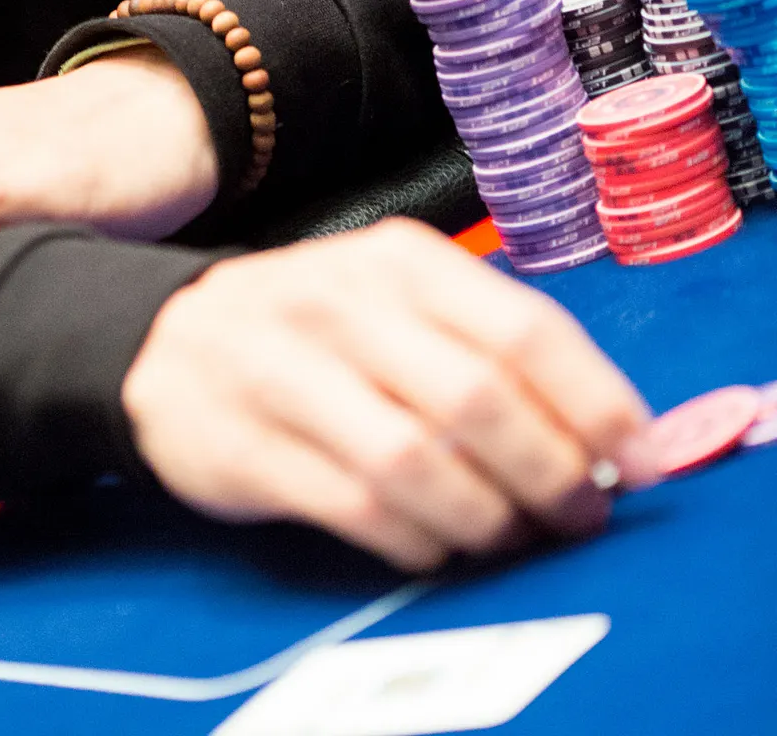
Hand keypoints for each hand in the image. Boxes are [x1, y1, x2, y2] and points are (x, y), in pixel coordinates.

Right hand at [122, 220, 651, 572]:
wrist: (163, 339)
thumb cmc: (311, 327)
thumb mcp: (392, 297)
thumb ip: (485, 344)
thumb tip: (603, 429)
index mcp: (396, 260)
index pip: (521, 327)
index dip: (594, 401)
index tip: (640, 456)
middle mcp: (340, 304)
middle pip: (476, 399)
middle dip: (549, 472)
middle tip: (580, 512)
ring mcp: (285, 371)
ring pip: (416, 462)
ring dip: (483, 516)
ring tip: (508, 535)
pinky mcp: (245, 442)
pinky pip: (355, 507)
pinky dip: (413, 540)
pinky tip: (433, 545)